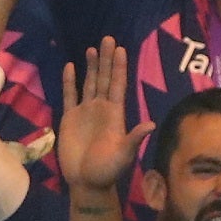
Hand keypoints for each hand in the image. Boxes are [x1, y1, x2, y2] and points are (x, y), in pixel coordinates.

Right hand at [58, 39, 154, 191]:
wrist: (88, 182)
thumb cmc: (109, 169)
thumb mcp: (125, 154)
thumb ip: (135, 138)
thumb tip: (151, 125)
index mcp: (116, 114)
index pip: (118, 85)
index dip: (119, 67)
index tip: (121, 49)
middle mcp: (102, 108)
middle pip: (104, 78)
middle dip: (106, 59)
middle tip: (108, 38)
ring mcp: (85, 112)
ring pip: (89, 83)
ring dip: (91, 66)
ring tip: (93, 48)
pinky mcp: (70, 118)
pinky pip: (69, 95)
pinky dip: (69, 82)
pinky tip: (70, 67)